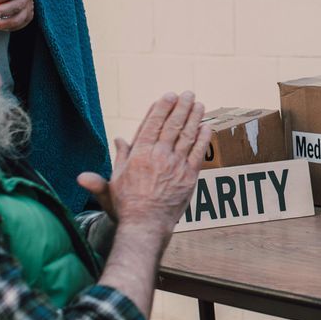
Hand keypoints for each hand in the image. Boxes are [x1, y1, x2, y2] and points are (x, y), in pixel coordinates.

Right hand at [76, 92, 210, 237]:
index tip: (168, 96)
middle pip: (172, 125)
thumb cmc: (126, 205)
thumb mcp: (114, 180)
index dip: (162, 107)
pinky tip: (206, 126)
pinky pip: (198, 153)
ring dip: (194, 117)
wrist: (145, 225)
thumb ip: (118, 157)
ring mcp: (175, 165)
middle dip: (181, 107)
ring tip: (199, 104)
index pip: (153, 123)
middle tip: (188, 94)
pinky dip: (203, 138)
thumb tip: (117, 139)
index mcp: (139, 154)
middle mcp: (158, 155)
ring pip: (187, 135)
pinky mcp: (189, 177)